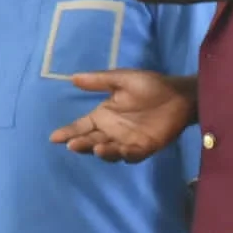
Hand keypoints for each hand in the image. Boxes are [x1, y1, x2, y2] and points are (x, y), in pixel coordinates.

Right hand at [49, 70, 193, 162]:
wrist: (179, 94)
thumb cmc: (150, 86)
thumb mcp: (121, 79)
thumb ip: (98, 81)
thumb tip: (72, 78)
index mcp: (104, 115)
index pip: (82, 126)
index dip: (68, 131)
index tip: (54, 138)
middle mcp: (112, 131)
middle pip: (92, 140)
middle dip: (82, 144)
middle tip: (72, 144)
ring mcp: (128, 140)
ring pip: (110, 151)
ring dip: (102, 151)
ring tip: (96, 147)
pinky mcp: (145, 147)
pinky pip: (133, 154)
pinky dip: (126, 154)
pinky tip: (122, 150)